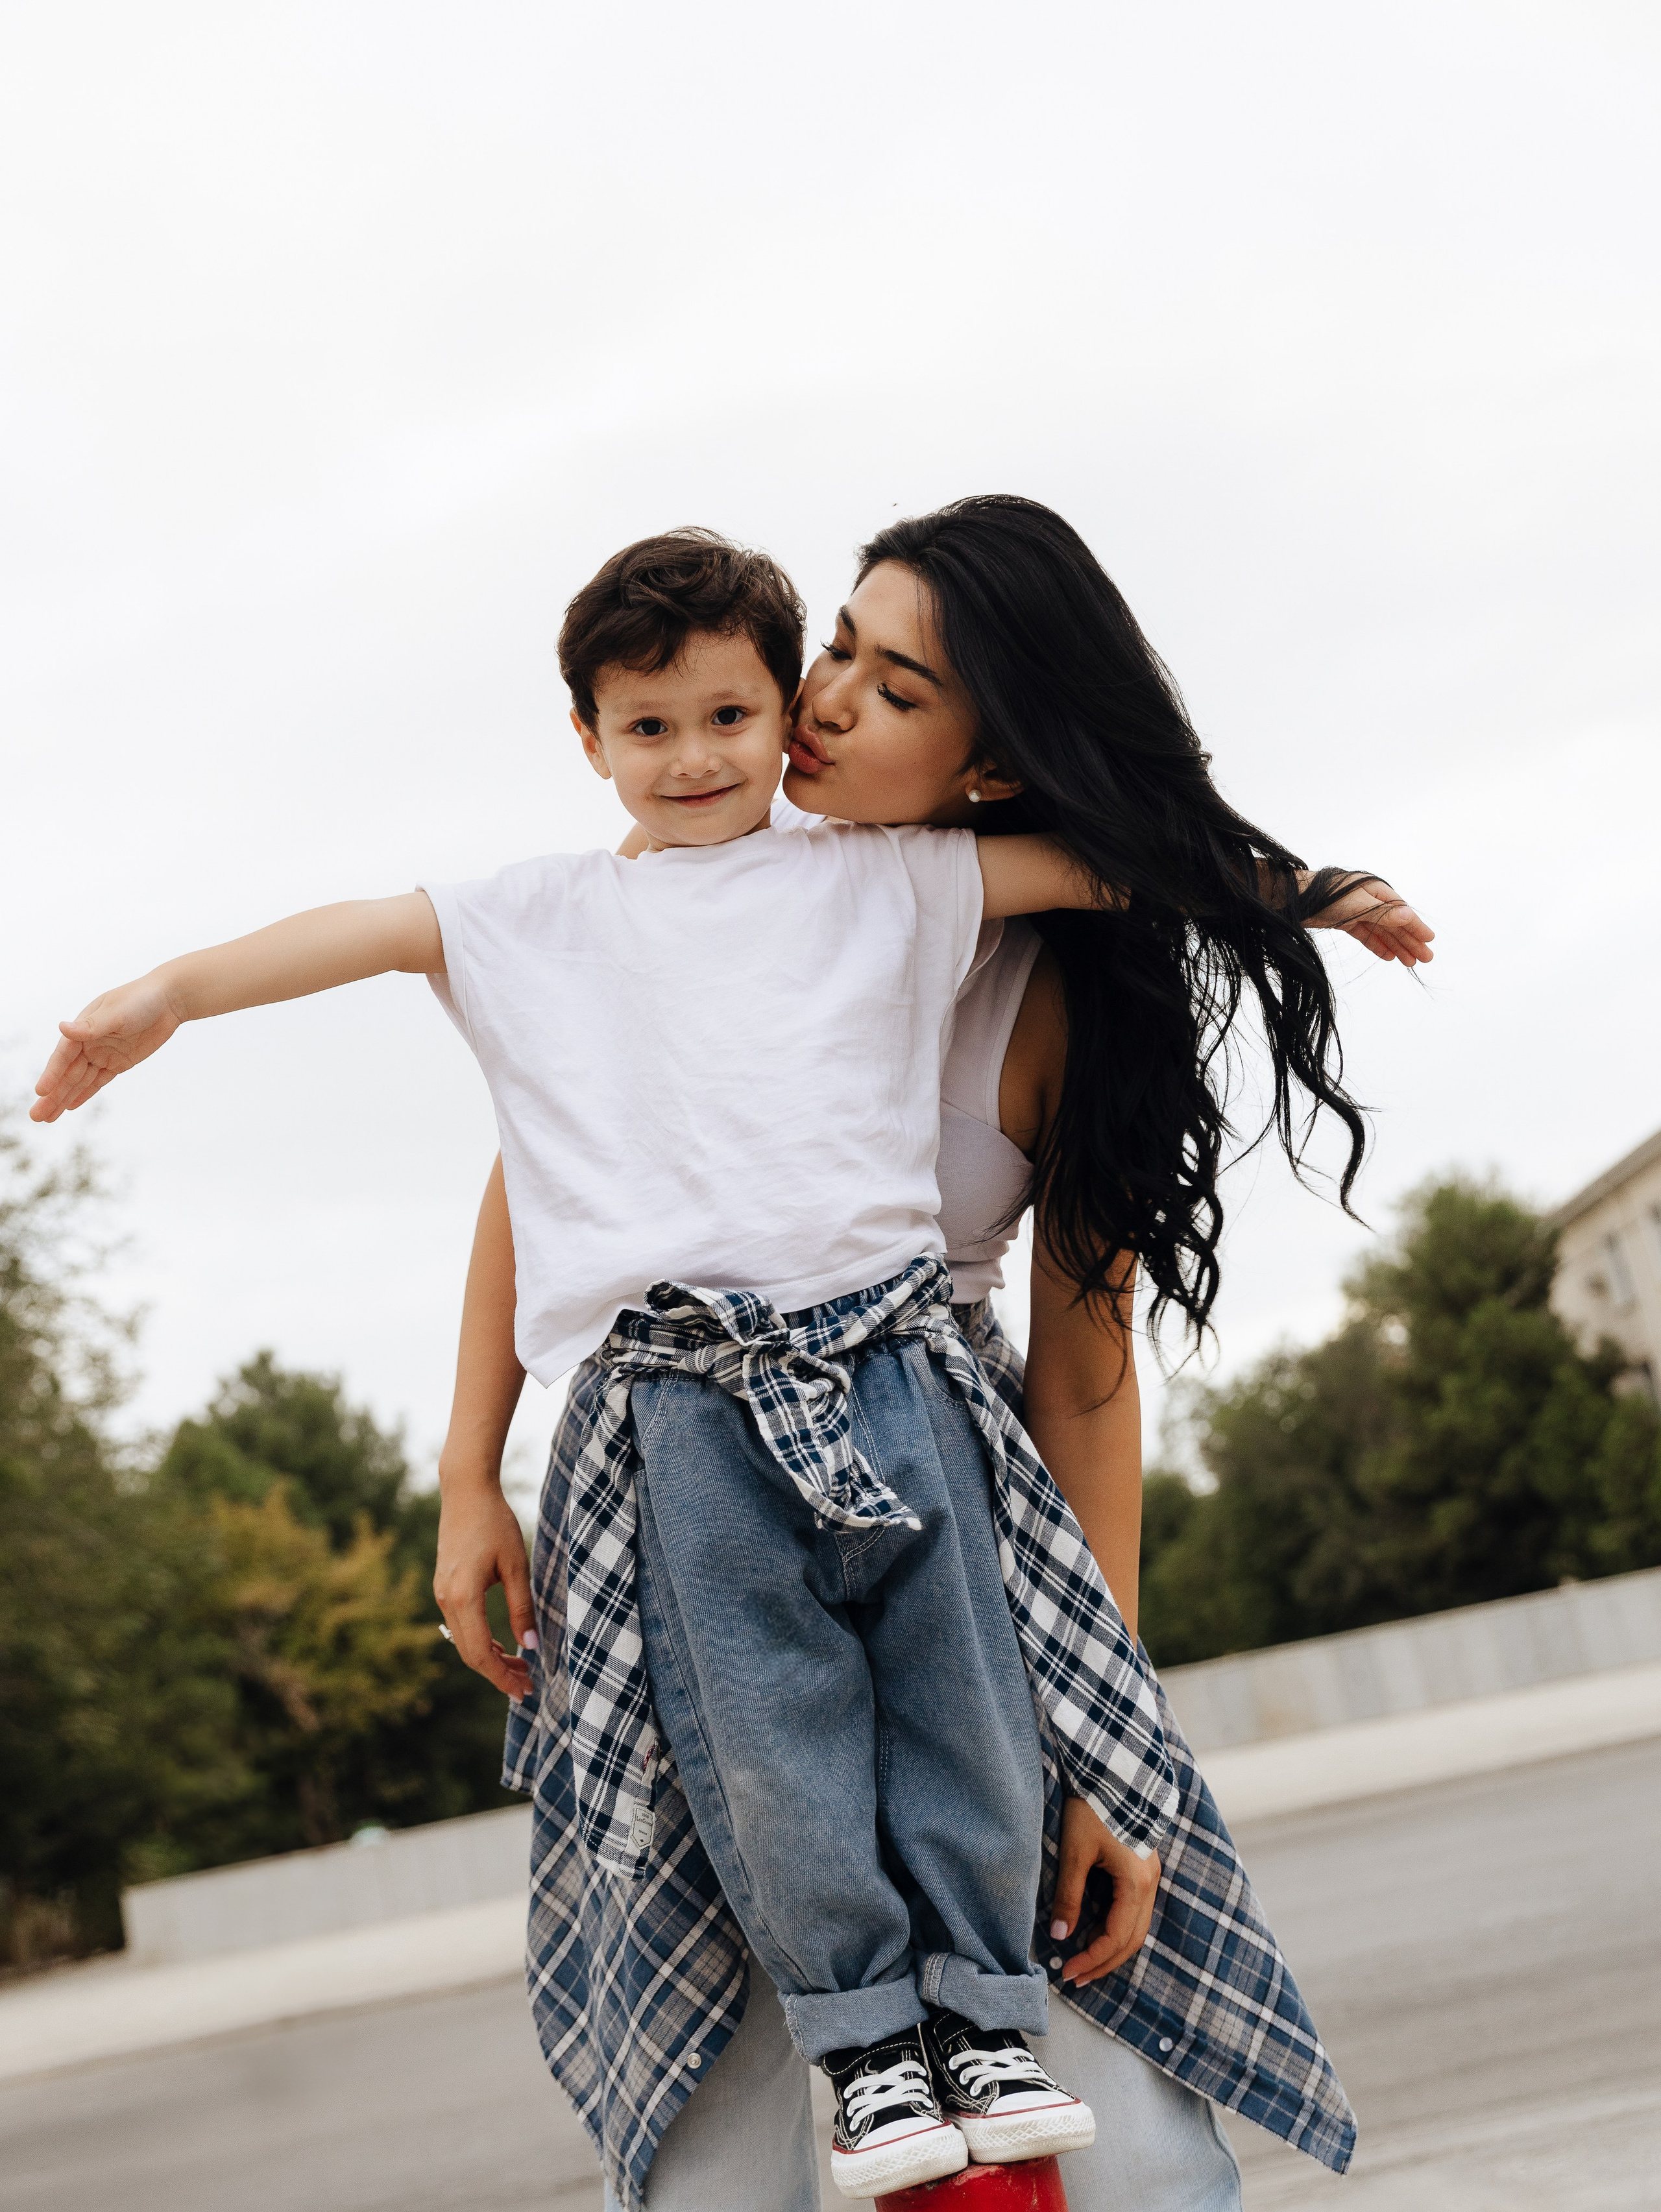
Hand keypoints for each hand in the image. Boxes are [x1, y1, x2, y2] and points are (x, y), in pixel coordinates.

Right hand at [31, 975, 183, 1121]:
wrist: (169, 1000)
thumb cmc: (140, 999)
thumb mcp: (116, 1013)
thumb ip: (91, 1026)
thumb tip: (63, 1028)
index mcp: (83, 1027)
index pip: (64, 1055)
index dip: (52, 1074)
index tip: (41, 1091)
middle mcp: (89, 1042)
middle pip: (67, 1073)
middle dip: (52, 1095)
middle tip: (35, 1116)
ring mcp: (103, 1053)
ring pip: (79, 1081)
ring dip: (63, 1098)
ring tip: (46, 1118)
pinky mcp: (118, 1062)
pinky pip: (97, 1081)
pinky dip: (84, 1094)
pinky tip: (69, 1106)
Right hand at [433, 1477, 536, 1699]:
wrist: (466, 1493)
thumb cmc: (495, 1523)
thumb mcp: (517, 1565)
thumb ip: (522, 1608)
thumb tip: (531, 1647)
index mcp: (463, 1597)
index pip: (481, 1653)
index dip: (502, 1677)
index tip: (524, 1691)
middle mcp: (446, 1600)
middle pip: (470, 1654)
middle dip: (498, 1674)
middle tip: (527, 1686)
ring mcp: (442, 1594)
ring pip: (464, 1642)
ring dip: (491, 1659)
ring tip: (521, 1667)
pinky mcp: (445, 1587)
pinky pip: (461, 1626)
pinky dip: (482, 1641)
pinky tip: (503, 1645)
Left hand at [1049, 1796, 1160, 1985]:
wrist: (1113, 1768)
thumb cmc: (1092, 1806)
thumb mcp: (1074, 1851)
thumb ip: (1068, 1895)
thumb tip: (1059, 1934)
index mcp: (1136, 1883)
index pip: (1116, 1938)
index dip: (1092, 1960)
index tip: (1067, 1972)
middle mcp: (1149, 1883)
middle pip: (1131, 1939)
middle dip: (1104, 1962)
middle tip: (1075, 1977)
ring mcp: (1149, 1874)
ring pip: (1136, 1926)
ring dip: (1112, 1948)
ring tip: (1084, 1962)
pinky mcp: (1142, 1866)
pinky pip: (1134, 1910)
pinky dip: (1117, 1928)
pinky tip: (1096, 1932)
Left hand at [1306, 875, 1433, 968]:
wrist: (1291, 899)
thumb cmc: (1323, 896)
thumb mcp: (1356, 905)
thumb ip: (1382, 913)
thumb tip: (1408, 916)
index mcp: (1375, 889)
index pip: (1401, 911)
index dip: (1415, 926)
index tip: (1429, 940)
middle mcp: (1368, 899)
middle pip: (1394, 922)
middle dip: (1409, 940)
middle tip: (1425, 959)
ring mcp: (1356, 910)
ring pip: (1381, 930)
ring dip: (1396, 945)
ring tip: (1410, 962)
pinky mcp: (1344, 920)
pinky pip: (1366, 934)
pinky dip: (1376, 944)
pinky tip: (1388, 956)